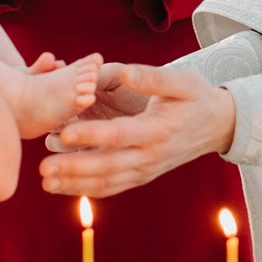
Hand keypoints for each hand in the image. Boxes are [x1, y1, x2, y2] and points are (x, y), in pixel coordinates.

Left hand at [38, 63, 235, 197]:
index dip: (91, 135)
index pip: (119, 135)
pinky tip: (64, 187)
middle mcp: (150, 155)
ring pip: (107, 182)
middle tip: (43, 168)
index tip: (64, 133)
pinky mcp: (142, 175)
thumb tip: (124, 72)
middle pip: (108, 166)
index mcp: (158, 130)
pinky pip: (113, 187)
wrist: (217, 125)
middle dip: (73, 168)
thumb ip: (152, 77)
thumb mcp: (182, 81)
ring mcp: (146, 169)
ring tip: (46, 182)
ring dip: (75, 184)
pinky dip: (88, 190)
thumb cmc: (196, 97)